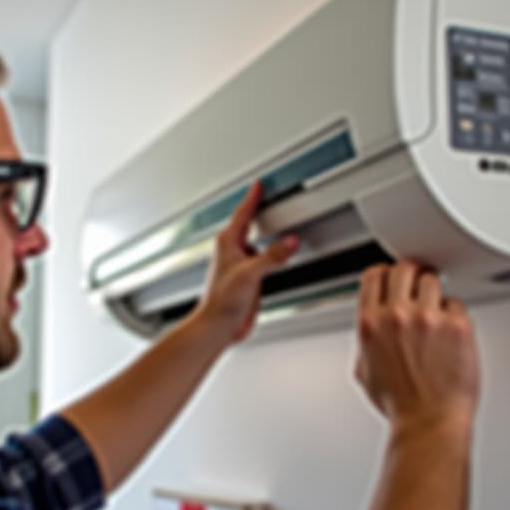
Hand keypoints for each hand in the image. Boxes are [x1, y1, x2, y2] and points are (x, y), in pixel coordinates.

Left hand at [194, 182, 298, 343]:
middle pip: (249, 223)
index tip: (258, 183)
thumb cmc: (221, 300)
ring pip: (257, 241)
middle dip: (258, 209)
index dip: (252, 197)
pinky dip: (273, 253)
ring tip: (278, 221)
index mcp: (228, 243)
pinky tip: (279, 254)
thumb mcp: (250, 274)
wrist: (219, 326)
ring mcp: (241, 264)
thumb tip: (290, 242)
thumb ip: (272, 256)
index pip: (243, 213)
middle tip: (268, 195)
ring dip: (266, 232)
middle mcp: (233, 251)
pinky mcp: (249, 278)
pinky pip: (264, 259)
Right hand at [354, 261, 479, 431]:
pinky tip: (451, 333)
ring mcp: (429, 318)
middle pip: (404, 268)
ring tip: (437, 313)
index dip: (386, 275)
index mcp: (370, 323)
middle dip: (412, 275)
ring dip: (435, 294)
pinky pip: (457, 303)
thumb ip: (367, 342)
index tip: (394, 280)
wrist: (429, 422)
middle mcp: (397, 315)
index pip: (374, 275)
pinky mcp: (457, 325)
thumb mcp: (364, 371)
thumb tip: (373, 329)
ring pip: (432, 280)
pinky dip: (455, 315)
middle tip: (419, 286)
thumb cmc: (400, 405)